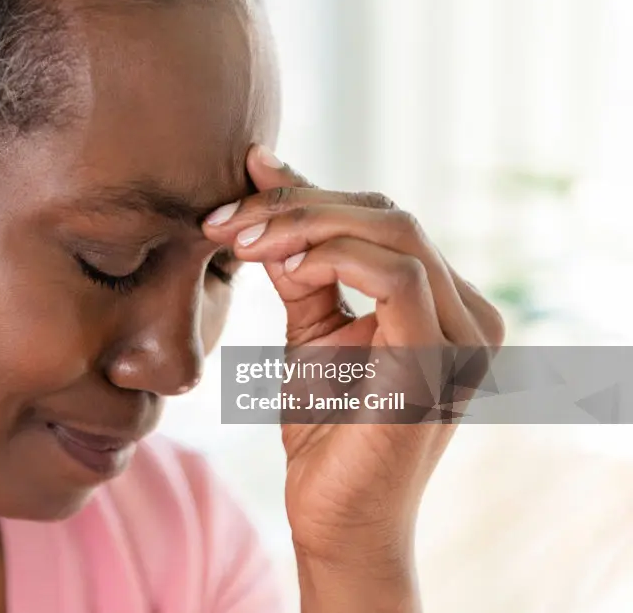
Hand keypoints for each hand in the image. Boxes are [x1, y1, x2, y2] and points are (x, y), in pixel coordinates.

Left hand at [203, 145, 504, 597]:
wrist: (332, 517)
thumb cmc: (325, 428)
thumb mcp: (311, 326)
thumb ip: (301, 260)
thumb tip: (266, 175)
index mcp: (445, 302)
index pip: (380, 219)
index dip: (308, 192)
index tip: (240, 184)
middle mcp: (468, 312)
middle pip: (387, 215)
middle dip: (296, 205)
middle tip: (224, 219)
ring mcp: (462, 337)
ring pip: (394, 232)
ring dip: (305, 224)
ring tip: (240, 241)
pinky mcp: (438, 361)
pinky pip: (396, 277)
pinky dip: (333, 258)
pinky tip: (281, 270)